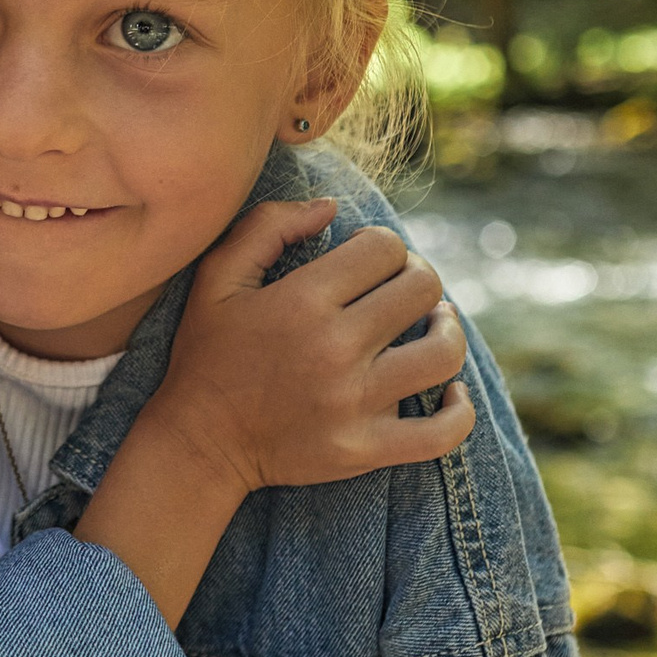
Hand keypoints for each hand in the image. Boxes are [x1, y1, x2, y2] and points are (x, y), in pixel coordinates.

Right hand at [72, 198, 473, 625]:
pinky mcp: (366, 448)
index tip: (366, 261)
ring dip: (447, 330)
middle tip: (400, 288)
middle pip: (422, 290)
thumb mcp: (216, 278)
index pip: (384, 249)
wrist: (197, 444)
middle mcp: (334, 349)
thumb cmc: (208, 354)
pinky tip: (451, 391)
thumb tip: (331, 207)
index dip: (383, 245)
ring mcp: (354, 403)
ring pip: (443, 352)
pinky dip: (459, 410)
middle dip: (418, 278)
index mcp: (301, 301)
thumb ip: (267, 226)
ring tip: (433, 325)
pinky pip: (442, 433)